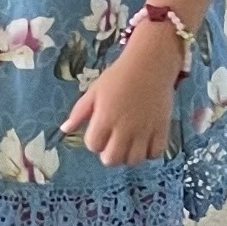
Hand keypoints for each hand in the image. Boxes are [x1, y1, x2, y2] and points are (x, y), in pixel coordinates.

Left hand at [61, 23, 179, 165]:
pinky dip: (149, 152)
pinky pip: (155, 153)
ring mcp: (144, 130)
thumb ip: (79, 112)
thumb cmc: (118, 76)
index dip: (93, 142)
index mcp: (104, 118)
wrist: (149, 65)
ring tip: (128, 143)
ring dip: (128, 155)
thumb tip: (64, 129)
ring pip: (134, 160)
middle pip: (113, 159)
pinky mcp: (162, 129)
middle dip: (109, 154)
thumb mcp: (94, 91)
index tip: (99, 132)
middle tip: (112, 143)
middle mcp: (124, 128)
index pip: (94, 145)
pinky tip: (144, 141)